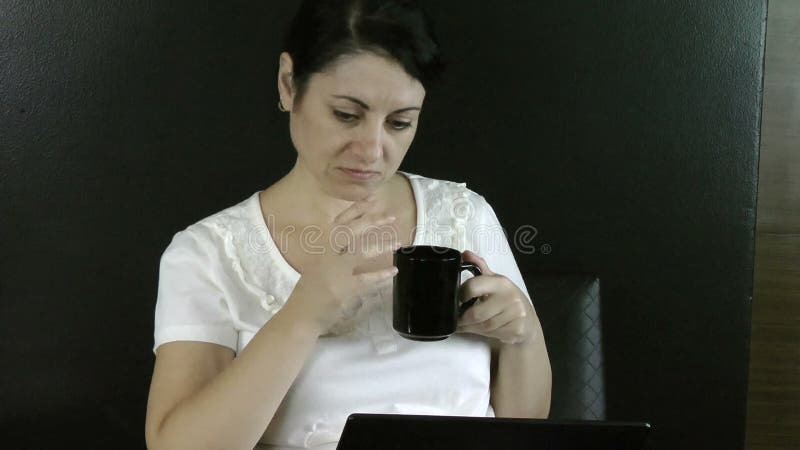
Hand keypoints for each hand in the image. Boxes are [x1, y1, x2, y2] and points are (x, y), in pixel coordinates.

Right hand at [284, 194, 399, 334]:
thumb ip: (335, 253)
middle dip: (372, 221)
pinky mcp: (343, 288)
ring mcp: (335, 271)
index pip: (340, 222)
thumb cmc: (310, 291)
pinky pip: (367, 279)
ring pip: (361, 252)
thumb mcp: (320, 265)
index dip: (356, 209)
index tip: (371, 199)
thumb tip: (356, 243)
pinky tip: (393, 271)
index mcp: (322, 248)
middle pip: (351, 232)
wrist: (301, 314)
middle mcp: (327, 254)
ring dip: (381, 246)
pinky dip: (381, 275)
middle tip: (391, 216)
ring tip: (397, 242)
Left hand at [456, 250, 538, 344]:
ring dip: (470, 328)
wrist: (527, 320)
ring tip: (466, 325)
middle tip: (457, 319)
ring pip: (484, 326)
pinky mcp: (517, 329)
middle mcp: (510, 297)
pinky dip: (481, 334)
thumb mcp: (494, 281)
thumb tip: (465, 254)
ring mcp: (515, 314)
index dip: (462, 294)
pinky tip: (480, 330)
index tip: (458, 298)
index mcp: (500, 282)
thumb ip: (479, 267)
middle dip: (463, 319)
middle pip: (477, 314)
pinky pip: (492, 334)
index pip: (474, 286)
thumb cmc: (506, 298)